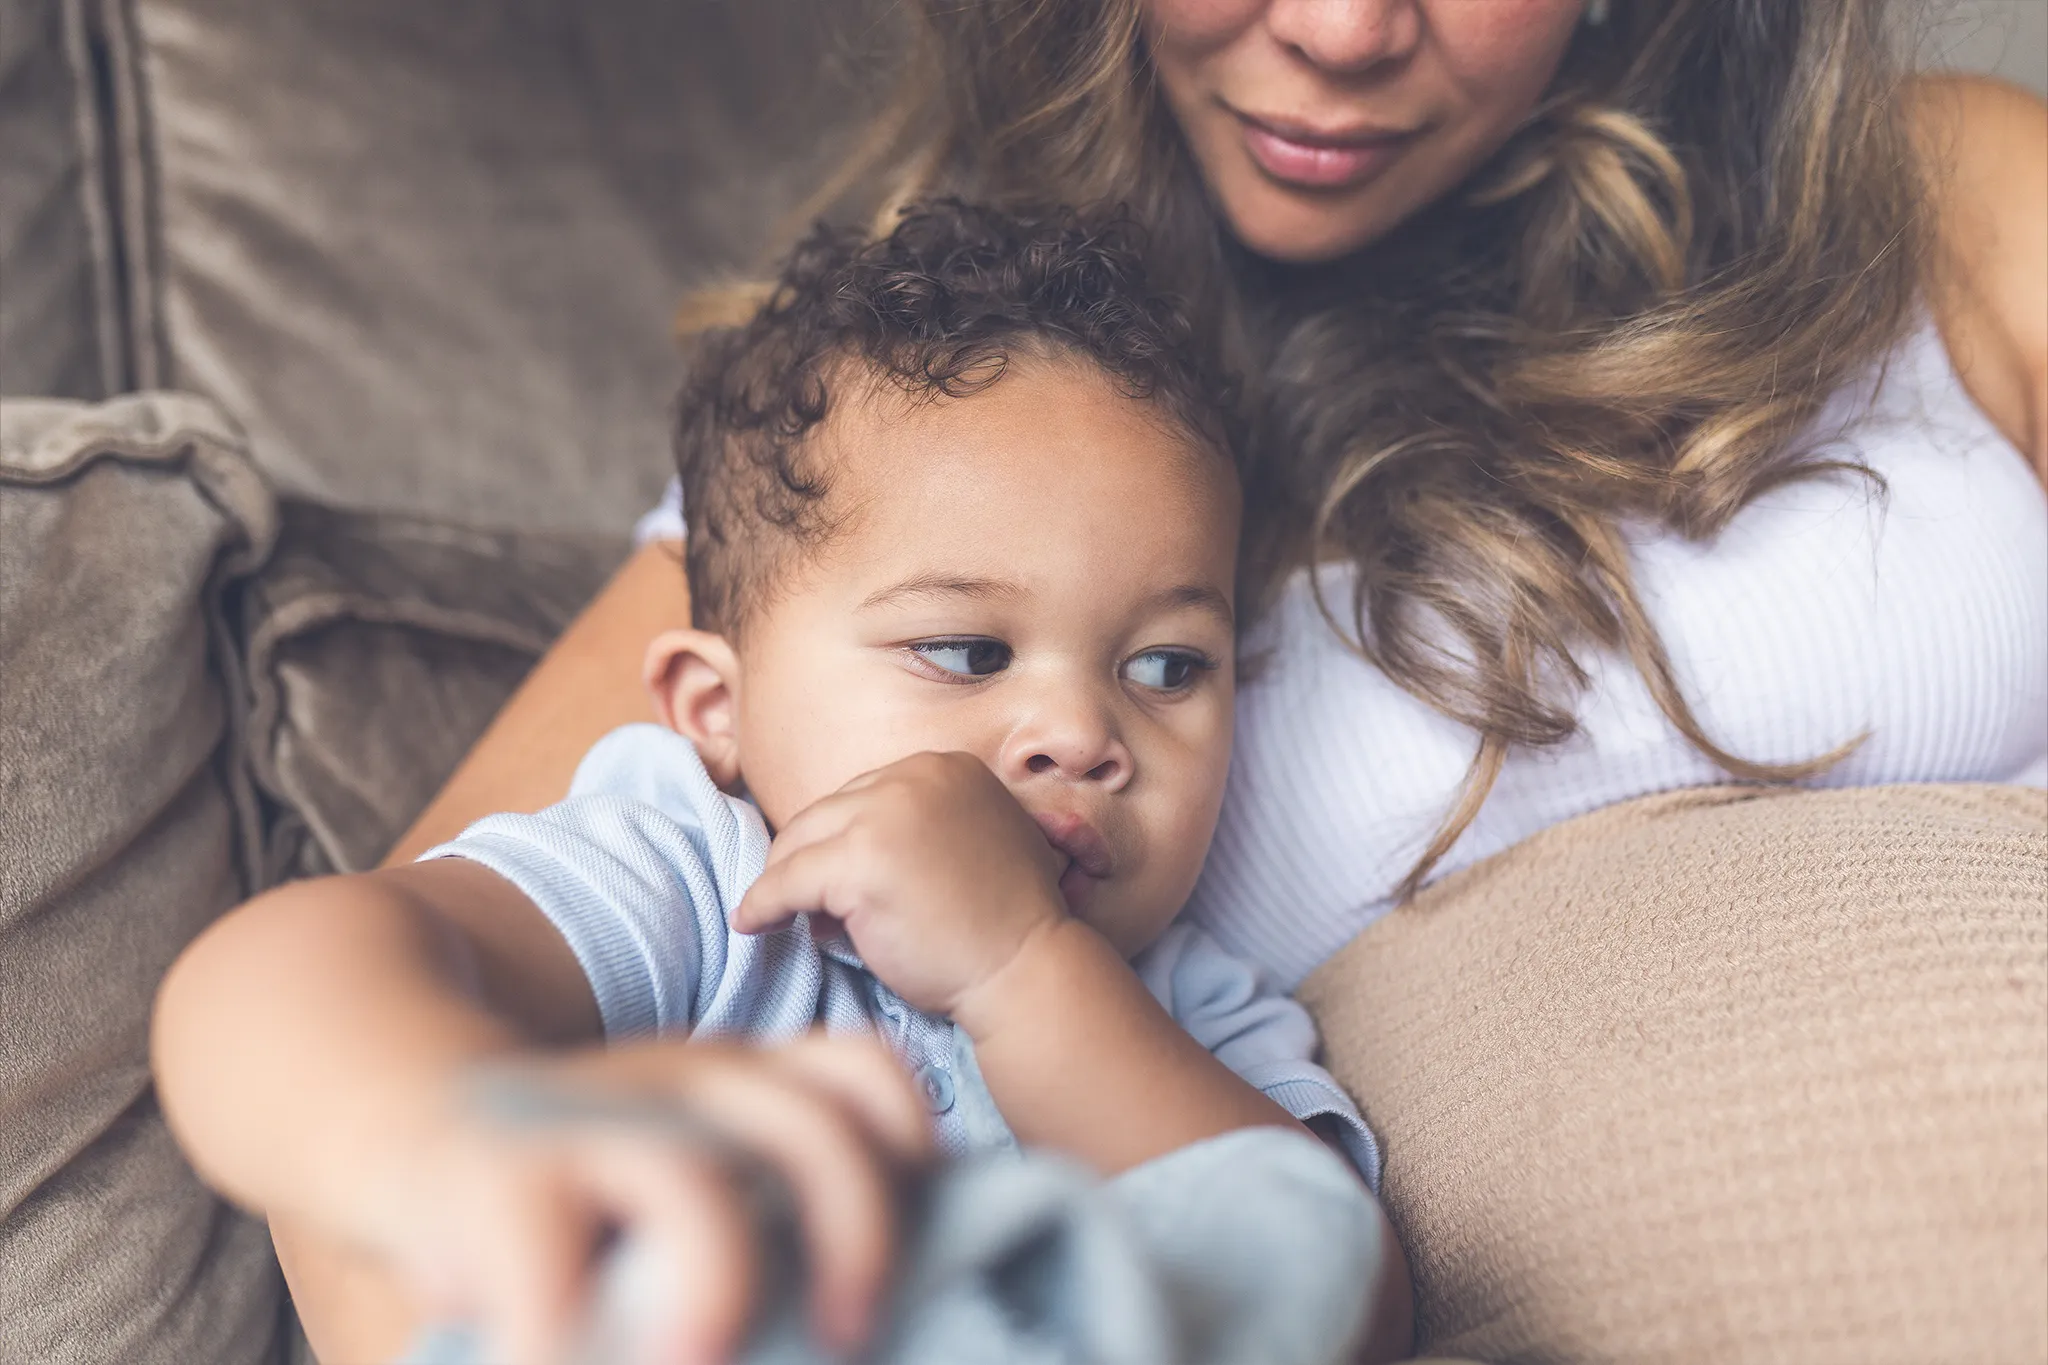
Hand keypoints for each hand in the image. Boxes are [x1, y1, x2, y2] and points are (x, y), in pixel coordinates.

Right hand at [344, 1035, 930, 1364]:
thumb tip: (849, 1315)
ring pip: (691, 1187)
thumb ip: (755, 1205)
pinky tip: (565, 1360)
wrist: (394, 1105)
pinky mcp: (499, 1180)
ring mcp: (592, 1124)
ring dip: (720, 1287)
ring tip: (708, 1355)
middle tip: (849, 1336)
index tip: (920, 1244)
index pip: (859, 1075)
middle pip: (812, 1131)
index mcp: (737, 1082)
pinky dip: (565, 1337)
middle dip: (858, 1238)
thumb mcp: (674, 1157)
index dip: (908, 1150)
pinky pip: (547, 1260)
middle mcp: (682, 1087)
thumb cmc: (566, 1171)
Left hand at [731, 751, 1066, 1019]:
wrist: (1026, 972)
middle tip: (813, 909)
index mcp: (946, 767)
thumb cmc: (1002, 926)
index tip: (836, 881)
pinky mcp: (860, 861)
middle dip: (812, 861)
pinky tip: (752, 924)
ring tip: (789, 918)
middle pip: (826, 813)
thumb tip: (836, 859)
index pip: (863, 796)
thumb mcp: (969, 848)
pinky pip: (785, 882)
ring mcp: (887, 814)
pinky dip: (763, 905)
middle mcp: (916, 775)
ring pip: (800, 843)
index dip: (844, 842)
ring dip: (786, 882)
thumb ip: (912, 834)